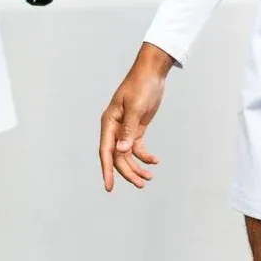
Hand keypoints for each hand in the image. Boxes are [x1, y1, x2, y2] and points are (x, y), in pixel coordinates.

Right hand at [99, 44, 175, 190]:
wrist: (152, 73)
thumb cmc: (141, 86)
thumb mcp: (136, 107)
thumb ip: (128, 130)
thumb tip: (121, 150)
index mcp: (109, 122)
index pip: (106, 151)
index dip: (107, 170)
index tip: (109, 187)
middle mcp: (114, 128)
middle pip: (118, 157)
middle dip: (128, 172)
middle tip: (141, 184)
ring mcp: (125, 129)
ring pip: (127, 155)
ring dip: (137, 167)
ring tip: (149, 178)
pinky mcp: (136, 128)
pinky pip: (137, 148)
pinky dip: (145, 156)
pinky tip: (155, 161)